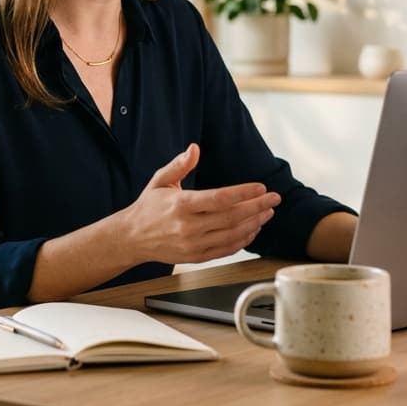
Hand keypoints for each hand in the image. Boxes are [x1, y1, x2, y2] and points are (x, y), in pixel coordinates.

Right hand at [119, 143, 280, 264]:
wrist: (132, 238)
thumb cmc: (148, 207)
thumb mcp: (160, 180)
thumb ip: (179, 164)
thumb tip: (195, 148)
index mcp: (181, 204)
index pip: (220, 199)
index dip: (244, 193)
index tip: (261, 187)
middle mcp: (188, 226)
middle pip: (232, 217)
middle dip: (257, 207)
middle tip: (274, 199)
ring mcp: (193, 244)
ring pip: (233, 235)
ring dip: (254, 223)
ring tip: (267, 212)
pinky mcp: (196, 257)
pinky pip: (226, 249)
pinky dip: (243, 240)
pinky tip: (253, 228)